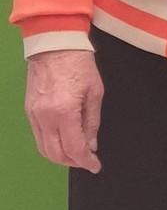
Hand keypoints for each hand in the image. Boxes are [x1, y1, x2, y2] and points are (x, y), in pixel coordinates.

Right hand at [25, 50, 104, 172]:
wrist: (54, 43)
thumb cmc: (78, 63)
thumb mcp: (95, 92)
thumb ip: (92, 123)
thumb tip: (91, 144)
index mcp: (64, 111)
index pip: (74, 148)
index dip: (86, 161)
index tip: (95, 165)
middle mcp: (45, 116)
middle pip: (55, 154)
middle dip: (73, 162)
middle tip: (87, 160)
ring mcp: (34, 114)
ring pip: (44, 148)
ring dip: (60, 156)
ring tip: (76, 153)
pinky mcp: (29, 110)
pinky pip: (38, 136)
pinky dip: (50, 144)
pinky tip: (63, 140)